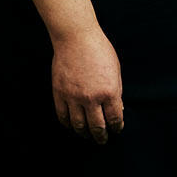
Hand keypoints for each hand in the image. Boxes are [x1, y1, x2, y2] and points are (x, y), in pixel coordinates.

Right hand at [50, 27, 124, 143]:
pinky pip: (63, 116)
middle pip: (97, 127)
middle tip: (103, 140)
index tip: (117, 129)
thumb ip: (116, 91)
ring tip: (87, 135)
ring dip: (84, 133)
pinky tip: (72, 125)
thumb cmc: (99, 49)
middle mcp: (92, 98)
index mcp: (109, 91)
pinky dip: (68, 124)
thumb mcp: (115, 69)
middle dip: (101, 136)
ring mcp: (74, 97)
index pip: (115, 119)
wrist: (75, 37)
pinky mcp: (60, 94)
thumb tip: (117, 110)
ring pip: (79, 125)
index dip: (117, 127)